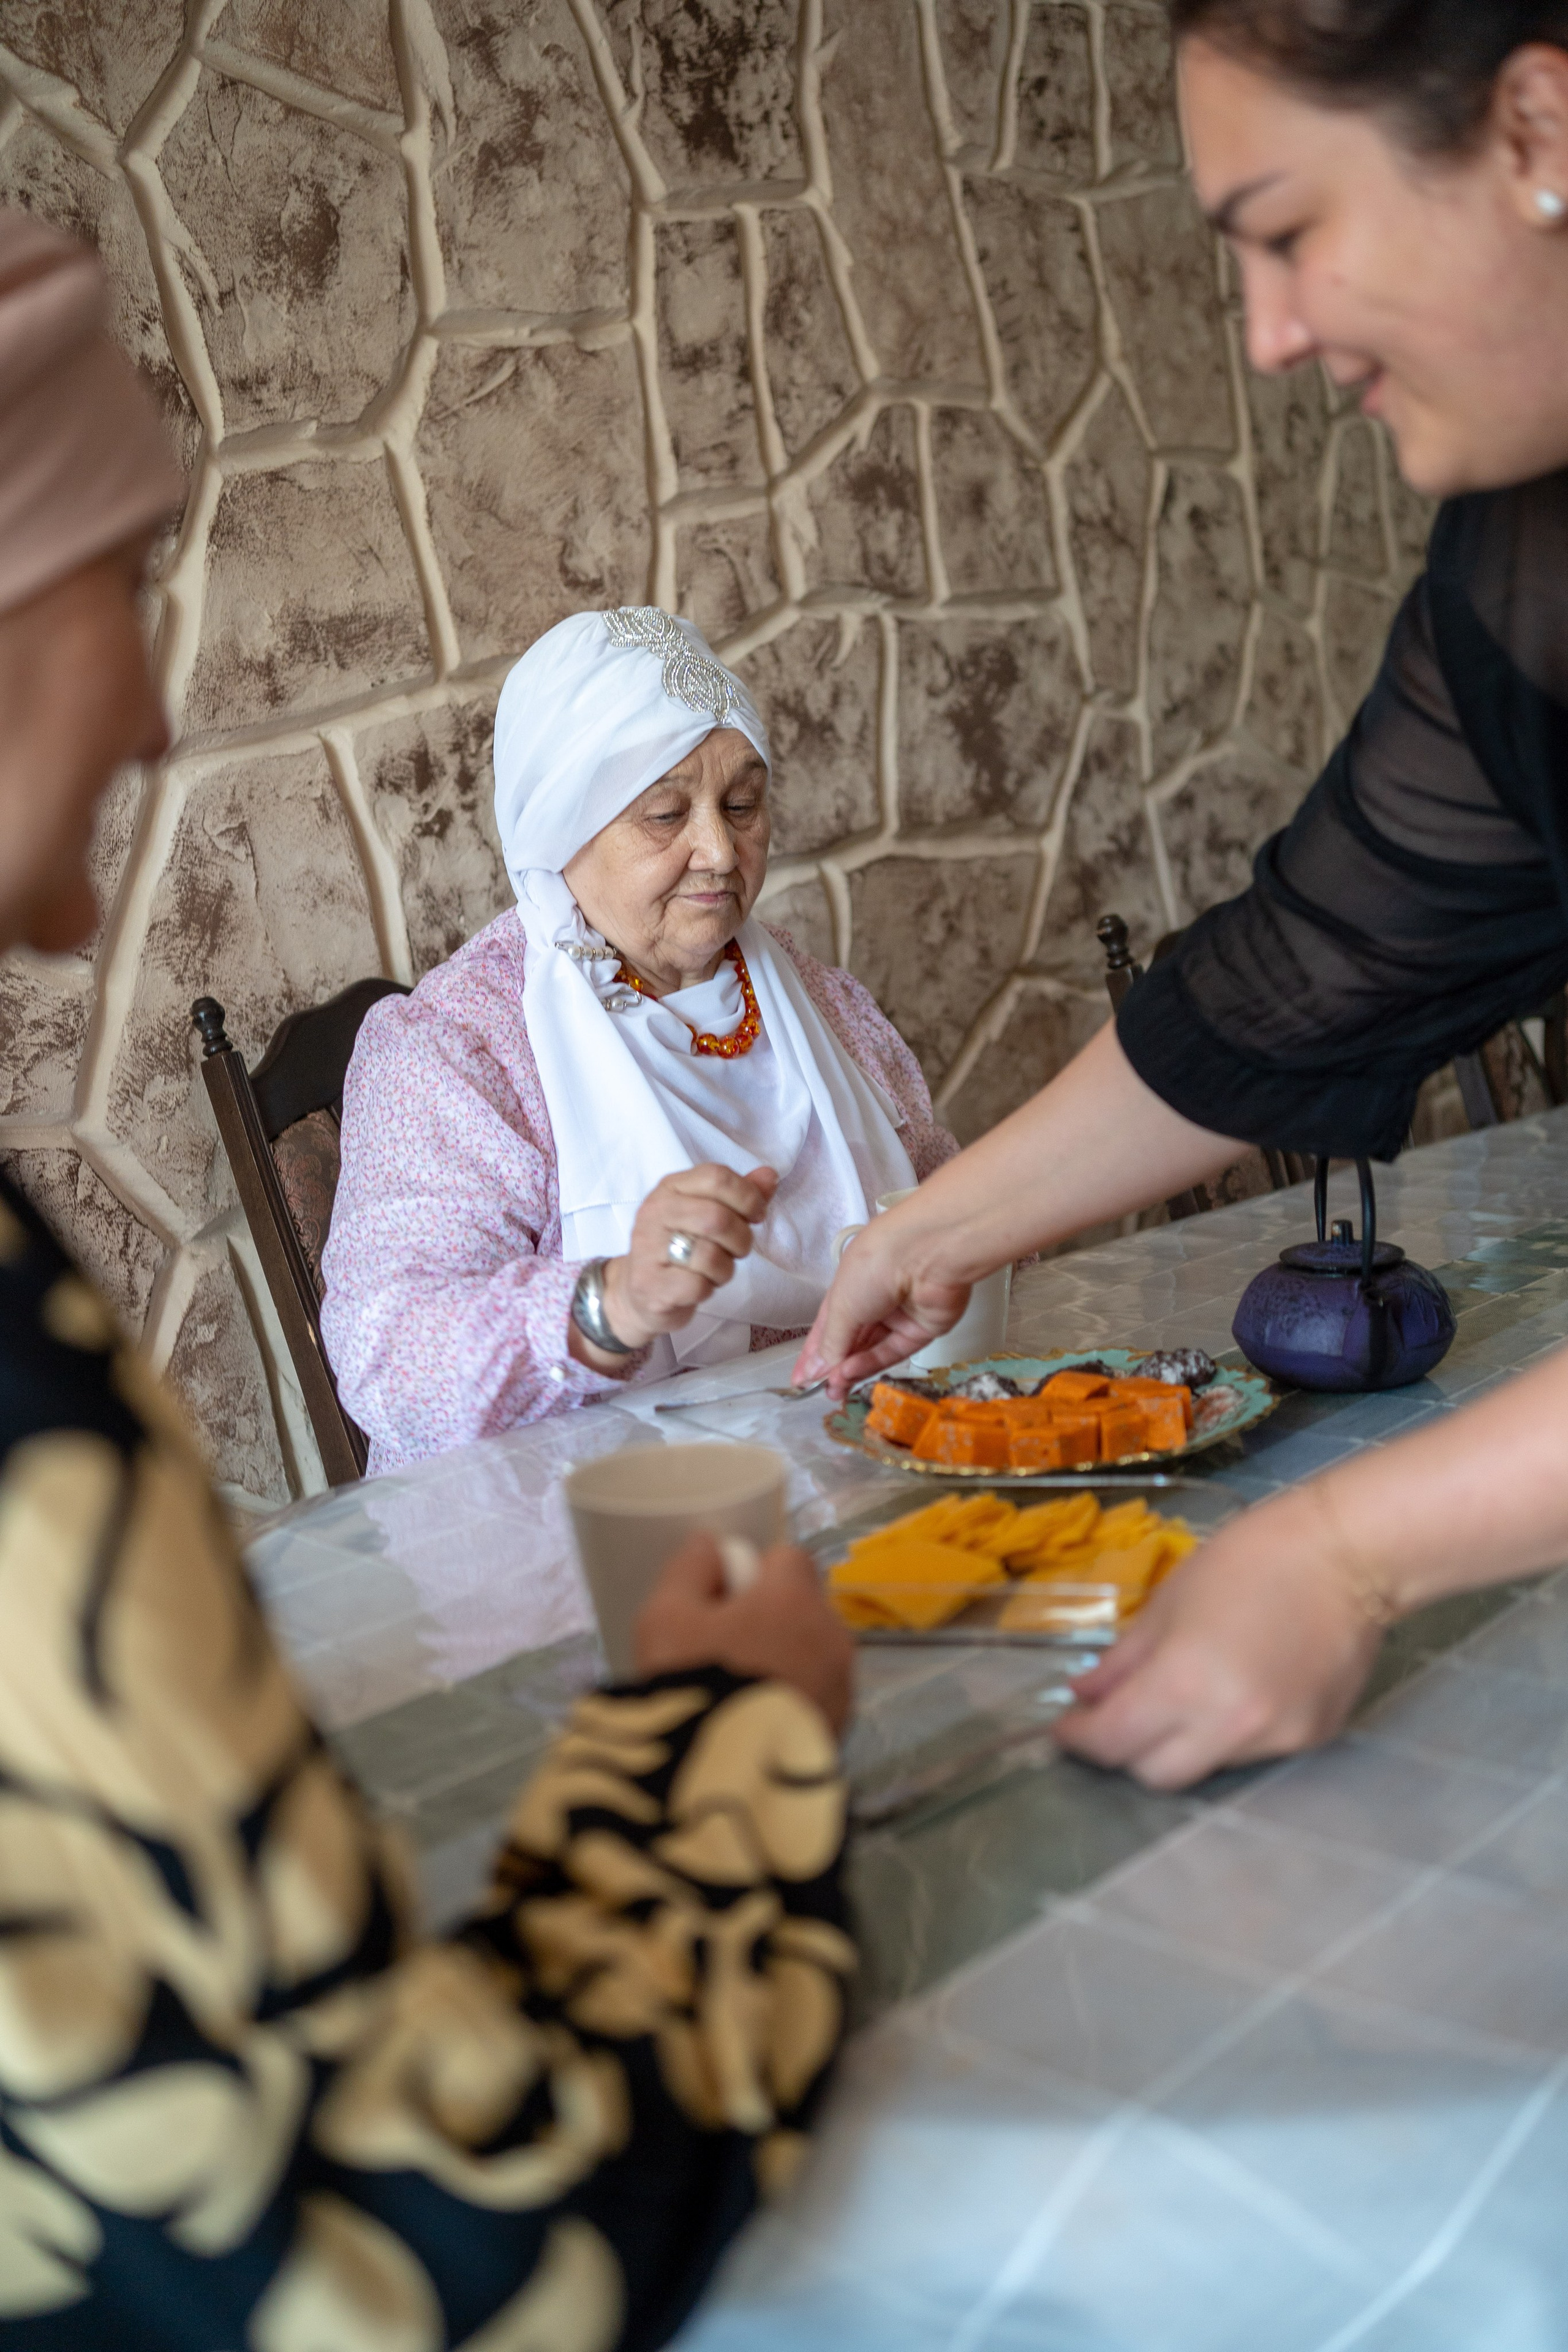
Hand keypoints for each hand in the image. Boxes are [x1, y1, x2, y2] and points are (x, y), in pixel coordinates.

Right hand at [600, 1163, 776, 1352]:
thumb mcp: (708, 1214)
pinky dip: (708, 1289)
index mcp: (671, 1187)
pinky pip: (697, 1285)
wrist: (641, 1292)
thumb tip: (769, 1175)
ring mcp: (648, 1248)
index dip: (748, 1196)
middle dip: (741, 1239)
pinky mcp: (649, 1285)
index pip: (717, 1176)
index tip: (756, 1215)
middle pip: (718, 1217)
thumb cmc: (681, 1248)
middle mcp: (654, 1211)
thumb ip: (739, 1194)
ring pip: (711, 1255)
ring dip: (726, 1269)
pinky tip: (697, 1287)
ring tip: (714, 1270)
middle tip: (736, 1250)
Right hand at [635, 1534, 854, 1735]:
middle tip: (726, 1649)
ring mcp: (842, 1687)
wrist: (720, 1780)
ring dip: (789, 1659)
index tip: (725, 1600)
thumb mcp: (665, 1618)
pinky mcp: (841, 1730)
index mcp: (793, 1598)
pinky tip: (759, 1722)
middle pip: (806, 1607)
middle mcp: (831, 1635)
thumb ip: (689, 1570)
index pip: (789, 1557)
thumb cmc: (691, 1685)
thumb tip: (710, 1545)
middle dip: (773, 1618)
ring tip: (741, 1692)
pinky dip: (796, 1699)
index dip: (756, 1573)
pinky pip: (819, 1696)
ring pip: (816, 1653)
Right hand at [793, 1214, 972, 1397]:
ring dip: (850, 1369)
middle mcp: (874, 1301)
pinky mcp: (922, 1329)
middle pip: (851, 1341)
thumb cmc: (874, 1266)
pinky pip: (893, 1351)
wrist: (926, 1254)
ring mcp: (899, 1316)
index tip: (801, 1380)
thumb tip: (816, 1370)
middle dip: (833, 1367)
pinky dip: (872, 1363)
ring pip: (872, 1350)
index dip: (814, 1354)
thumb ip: (830, 1342)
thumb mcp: (841, 1304)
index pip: (828, 1327)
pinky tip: (852, 1373)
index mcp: (850, 1287)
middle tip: (818, 1391)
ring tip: (833, 1389)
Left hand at [1053, 1485, 1383, 1789]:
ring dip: (1180, 1742)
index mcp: (1186, 1684)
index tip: (1064, 1725)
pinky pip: (1252, 1754)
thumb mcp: (1169, 1600)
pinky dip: (1228, 1733)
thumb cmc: (1250, 1558)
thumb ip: (1123, 1659)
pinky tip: (1235, 1692)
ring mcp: (1278, 1741)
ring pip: (1205, 1767)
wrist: (1350, 1553)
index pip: (1114, 1741)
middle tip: (1116, 1715)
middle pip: (1156, 1775)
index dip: (1079, 1737)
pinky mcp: (1313, 1739)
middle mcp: (1231, 1727)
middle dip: (1126, 1750)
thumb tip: (1084, 1695)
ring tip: (1183, 1696)